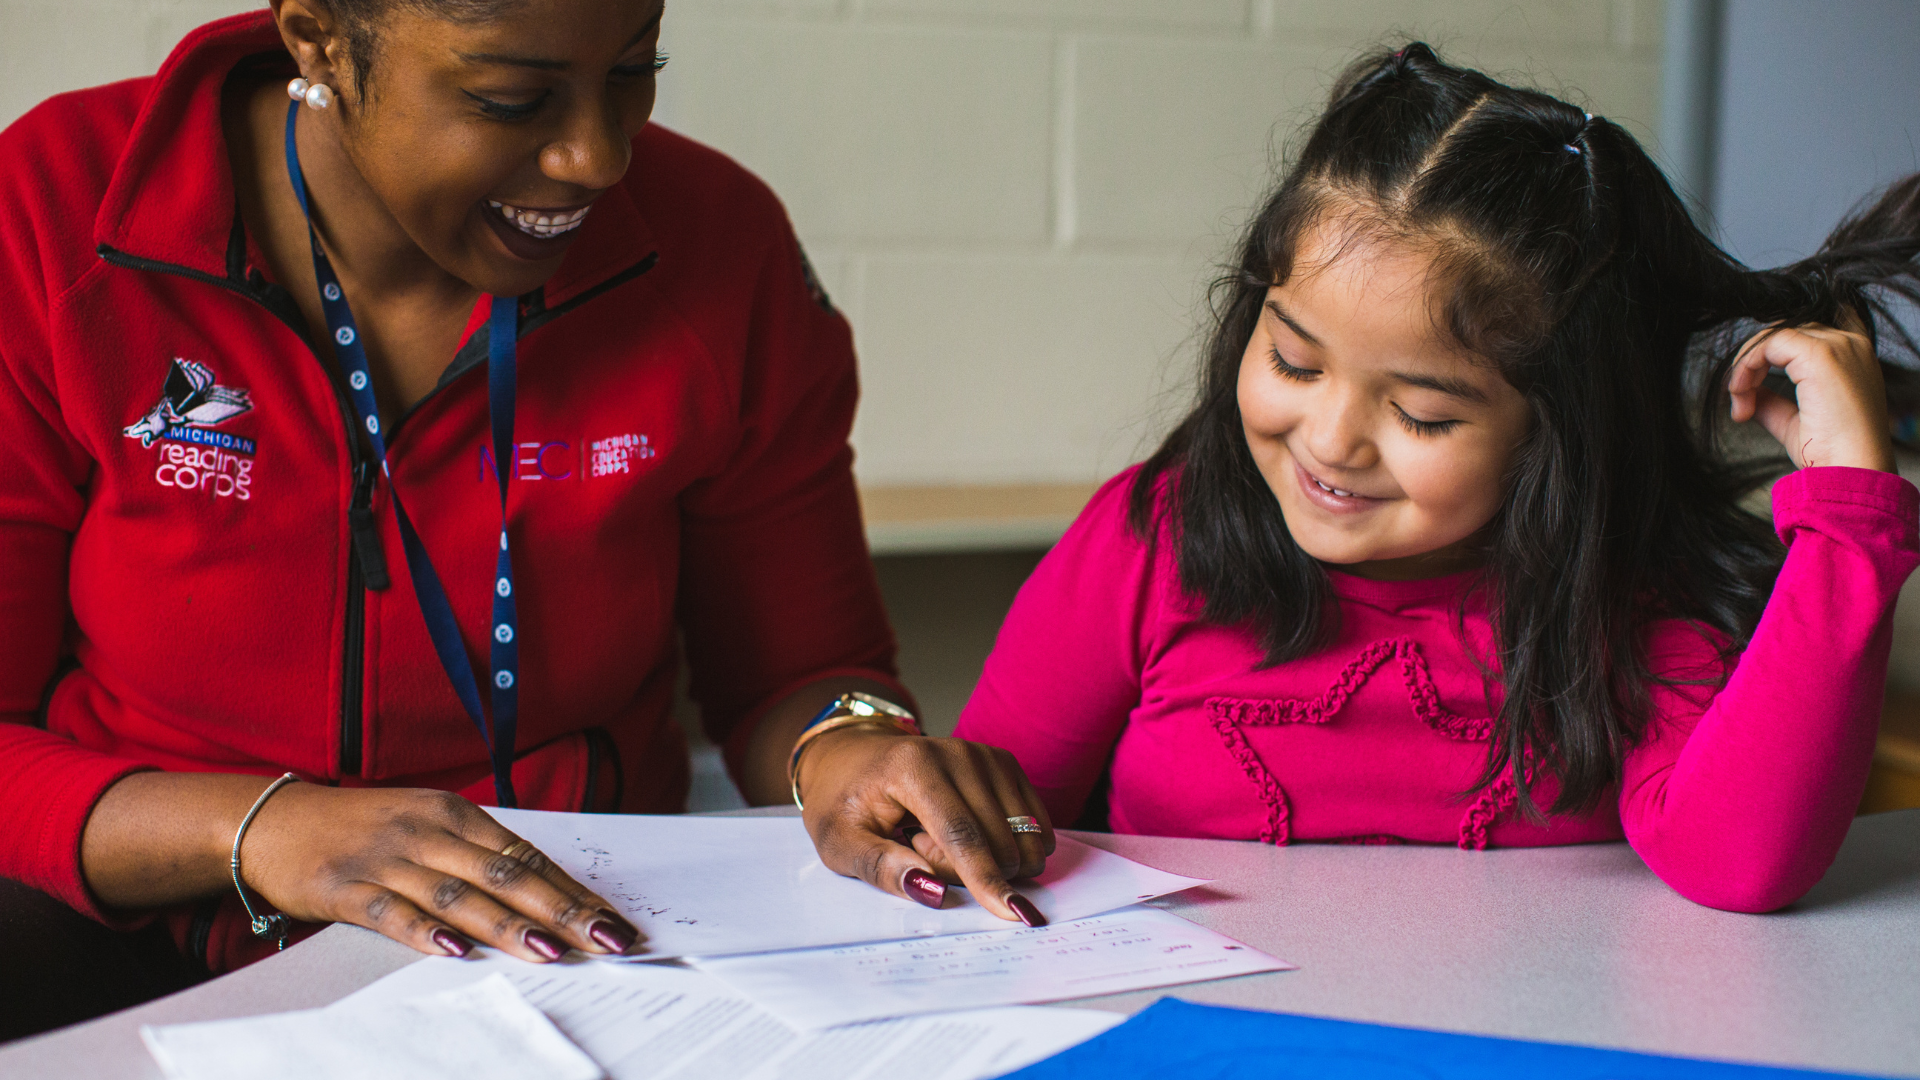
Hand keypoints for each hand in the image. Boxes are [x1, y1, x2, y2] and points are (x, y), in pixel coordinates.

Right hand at [241, 783, 642, 960]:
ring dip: (507, 926)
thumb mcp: (427, 829)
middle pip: (505, 874)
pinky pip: (390, 911)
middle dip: (561, 910)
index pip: (526, 856)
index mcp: (455, 814)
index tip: (613, 921)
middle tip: (605, 940)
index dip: (571, 890)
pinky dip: (423, 931)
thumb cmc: (366, 829)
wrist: (273, 821)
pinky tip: (453, 950)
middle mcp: (427, 831)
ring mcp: (386, 858)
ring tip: (551, 951)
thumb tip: (544, 897)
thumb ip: (477, 858)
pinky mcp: (343, 887)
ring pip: (458, 894)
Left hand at [797, 729, 1055, 925]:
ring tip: (936, 835)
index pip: (960, 833)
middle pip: (994, 840)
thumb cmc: (845, 802)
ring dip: (987, 856)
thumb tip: (928, 890)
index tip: (1010, 912)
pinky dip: (1006, 842)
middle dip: (964, 868)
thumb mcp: (839, 841)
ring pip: (1018, 835)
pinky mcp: (1005, 764)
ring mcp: (987, 756)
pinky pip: (1032, 823)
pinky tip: (969, 829)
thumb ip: (879, 866)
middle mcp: (959, 753)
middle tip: (916, 845)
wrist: (855, 758)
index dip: (985, 876)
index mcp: (914, 766)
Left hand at [1727, 319, 1895, 471]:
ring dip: (1746, 367)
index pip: (1799, 337)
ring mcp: (1839, 347)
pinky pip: (1769, 343)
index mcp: (1852, 358)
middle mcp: (1850, 345)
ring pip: (1773, 336)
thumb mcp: (1795, 421)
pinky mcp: (1821, 356)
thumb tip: (1748, 392)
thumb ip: (1772, 401)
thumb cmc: (1832, 454)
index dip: (1767, 357)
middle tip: (1741, 404)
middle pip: (1783, 334)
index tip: (1748, 397)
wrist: (1852, 472)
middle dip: (1753, 365)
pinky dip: (1747, 366)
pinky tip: (1742, 394)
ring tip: (1742, 404)